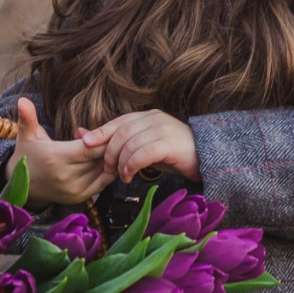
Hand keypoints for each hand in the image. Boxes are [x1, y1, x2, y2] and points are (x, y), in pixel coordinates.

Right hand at [14, 97, 114, 207]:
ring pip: (103, 170)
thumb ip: (27, 117)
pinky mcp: (79, 198)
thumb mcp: (27, 135)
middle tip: (109, 133)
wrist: (21, 185)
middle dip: (107, 145)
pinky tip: (102, 158)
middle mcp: (66, 177)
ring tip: (102, 144)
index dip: (103, 139)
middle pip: (99, 159)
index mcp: (56, 159)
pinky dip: (107, 169)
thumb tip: (23, 100)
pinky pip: (103, 182)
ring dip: (108, 157)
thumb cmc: (28, 154)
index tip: (110, 128)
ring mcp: (74, 190)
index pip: (90, 148)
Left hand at [80, 109, 201, 183]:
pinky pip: (143, 153)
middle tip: (107, 169)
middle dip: (109, 152)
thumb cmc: (174, 154)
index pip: (119, 122)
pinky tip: (130, 175)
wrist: (207, 158)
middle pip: (122, 133)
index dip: (101, 132)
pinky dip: (132, 165)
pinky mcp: (170, 144)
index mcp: (148, 116)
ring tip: (122, 176)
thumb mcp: (145, 147)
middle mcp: (154, 118)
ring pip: (130, 144)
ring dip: (120, 163)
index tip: (85, 143)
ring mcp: (163, 129)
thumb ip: (122, 143)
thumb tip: (85, 137)